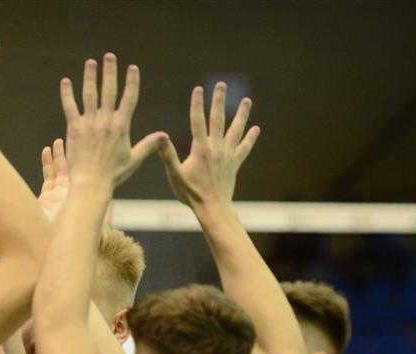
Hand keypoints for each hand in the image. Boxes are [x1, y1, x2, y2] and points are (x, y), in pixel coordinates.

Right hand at [38, 138, 114, 225]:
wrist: (56, 241)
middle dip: (72, 154)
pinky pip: (46, 175)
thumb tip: (113, 204)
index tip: (89, 148)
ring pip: (57, 170)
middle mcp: (71, 194)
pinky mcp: (45, 196)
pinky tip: (46, 150)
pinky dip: (46, 163)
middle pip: (72, 169)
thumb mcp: (94, 220)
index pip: (86, 174)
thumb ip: (103, 212)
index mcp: (83, 196)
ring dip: (57, 156)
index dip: (86, 161)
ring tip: (58, 142)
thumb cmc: (77, 231)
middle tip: (74, 141)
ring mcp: (57, 195)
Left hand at [60, 54, 162, 191]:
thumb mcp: (134, 159)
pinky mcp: (74, 128)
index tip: (132, 68)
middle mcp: (106, 120)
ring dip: (90, 76)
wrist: (91, 184)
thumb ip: (148, 145)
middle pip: (109, 90)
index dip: (131, 81)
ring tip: (90, 62)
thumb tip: (164, 136)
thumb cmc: (113, 174)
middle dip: (110, 71)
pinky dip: (67, 93)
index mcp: (121, 126)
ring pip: (90, 94)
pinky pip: (70, 107)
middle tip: (109, 56)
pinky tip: (66, 81)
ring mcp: (89, 123)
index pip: (129, 98)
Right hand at [157, 83, 259, 210]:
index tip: (198, 88)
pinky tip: (256, 128)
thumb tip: (160, 137)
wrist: (213, 208)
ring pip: (236, 130)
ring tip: (247, 100)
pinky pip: (244, 148)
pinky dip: (250, 138)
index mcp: (200, 149)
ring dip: (241, 114)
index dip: (197, 104)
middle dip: (219, 101)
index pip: (198, 121)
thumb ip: (168, 155)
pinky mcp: (234, 164)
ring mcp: (227, 155)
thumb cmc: (191, 194)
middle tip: (222, 84)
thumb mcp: (175, 175)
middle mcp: (216, 148)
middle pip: (218, 120)